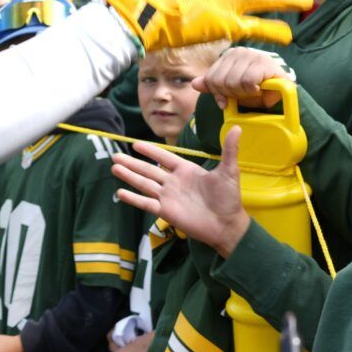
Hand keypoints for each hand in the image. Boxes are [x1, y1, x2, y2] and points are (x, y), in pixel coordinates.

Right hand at [112, 128, 249, 256]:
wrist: (226, 225)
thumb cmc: (229, 199)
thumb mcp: (229, 171)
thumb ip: (229, 149)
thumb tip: (237, 127)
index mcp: (186, 170)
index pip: (164, 157)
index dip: (150, 150)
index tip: (135, 143)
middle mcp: (174, 182)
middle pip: (148, 170)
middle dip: (132, 163)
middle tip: (115, 156)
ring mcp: (168, 197)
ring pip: (144, 184)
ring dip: (129, 176)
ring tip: (114, 167)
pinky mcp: (165, 212)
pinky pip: (146, 203)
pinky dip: (133, 198)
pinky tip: (120, 192)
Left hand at [196, 46, 291, 109]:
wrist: (279, 90)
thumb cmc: (254, 88)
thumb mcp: (230, 90)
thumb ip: (212, 86)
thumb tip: (194, 84)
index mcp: (227, 56)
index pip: (210, 79)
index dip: (218, 93)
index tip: (229, 97)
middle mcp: (238, 52)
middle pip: (220, 81)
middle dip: (231, 94)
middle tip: (243, 93)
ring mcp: (251, 55)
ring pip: (233, 82)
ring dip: (244, 93)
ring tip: (252, 90)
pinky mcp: (264, 62)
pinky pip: (248, 81)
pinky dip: (253, 90)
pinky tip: (259, 88)